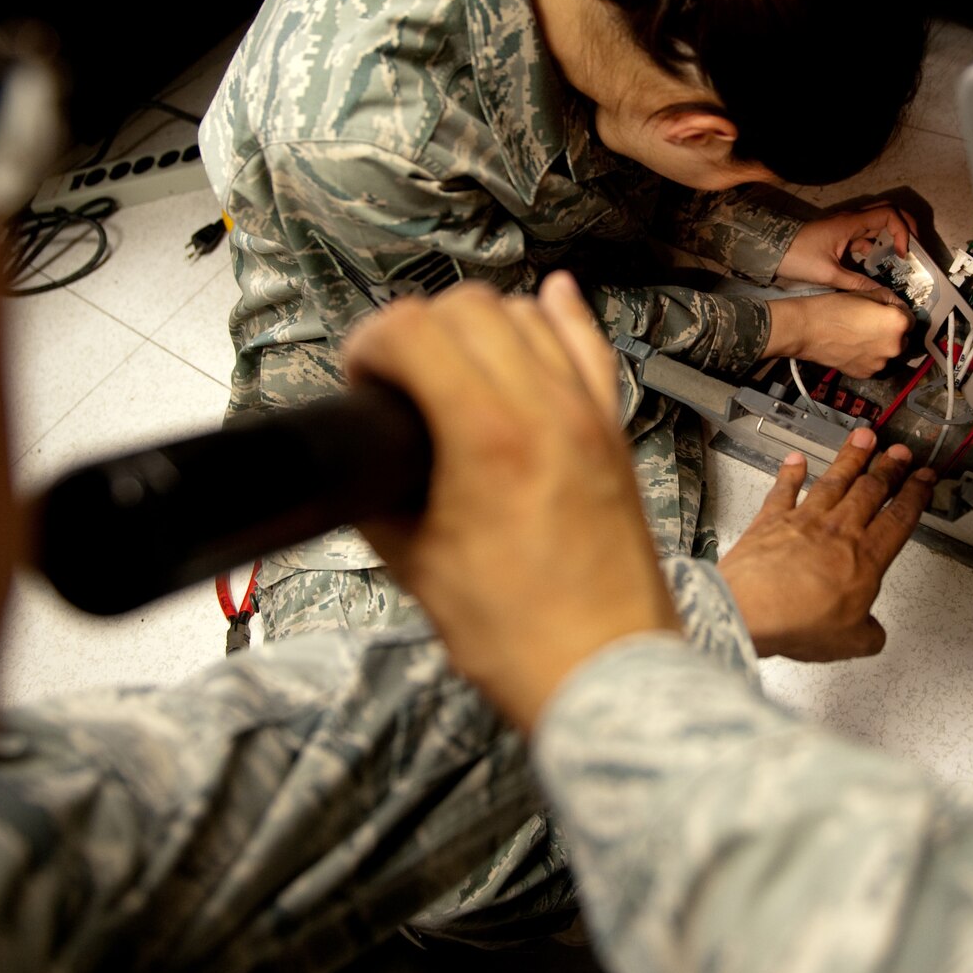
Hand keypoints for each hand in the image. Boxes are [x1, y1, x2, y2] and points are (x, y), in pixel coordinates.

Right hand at [343, 274, 677, 731]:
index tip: (359, 378)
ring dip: (479, 323)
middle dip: (417, 328)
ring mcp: (588, 415)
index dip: (369, 345)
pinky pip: (591, 347)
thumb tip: (359, 463)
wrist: (604, 672)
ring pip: (528, 315)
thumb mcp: (416, 567)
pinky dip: (562, 318)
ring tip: (452, 364)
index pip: (414, 331)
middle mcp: (546, 408)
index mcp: (488, 437)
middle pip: (469, 308)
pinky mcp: (613, 432)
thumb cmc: (518, 636)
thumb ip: (376, 498)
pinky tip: (547, 301)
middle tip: (396, 377)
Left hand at [720, 430, 933, 660]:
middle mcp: (838, 530)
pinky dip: (790, 472)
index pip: (899, 517)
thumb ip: (868, 634)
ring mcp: (803, 520)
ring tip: (864, 437)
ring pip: (834, 480)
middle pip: (871, 490)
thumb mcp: (850, 642)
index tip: (924, 477)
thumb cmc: (798, 622)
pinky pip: (783, 490)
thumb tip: (872, 634)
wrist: (749, 610)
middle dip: (889, 467)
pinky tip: (796, 459)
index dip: (916, 494)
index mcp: (866, 557)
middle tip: (900, 451)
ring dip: (851, 457)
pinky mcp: (770, 520)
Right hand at [765, 292, 911, 378]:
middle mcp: (894, 347)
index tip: (887, 311)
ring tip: (859, 336)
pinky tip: (852, 347)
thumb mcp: (865, 293)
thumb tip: (895, 304)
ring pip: (887, 353)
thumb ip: (888, 299)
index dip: (898, 313)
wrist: (807, 330)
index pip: (910, 319)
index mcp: (897, 323)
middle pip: (901, 339)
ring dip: (880, 346)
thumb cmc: (833, 309)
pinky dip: (867, 357)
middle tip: (871, 324)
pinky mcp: (866, 374)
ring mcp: (880, 363)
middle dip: (891, 332)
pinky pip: (873, 363)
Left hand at [777, 203, 917, 289]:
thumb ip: (858, 284)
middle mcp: (851, 220)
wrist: (772, 252)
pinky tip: (876, 267)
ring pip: (877, 223)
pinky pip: (864, 236)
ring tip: (899, 259)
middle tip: (914, 248)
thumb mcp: (829, 274)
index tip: (903, 253)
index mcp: (851, 223)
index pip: (889, 214)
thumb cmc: (798, 258)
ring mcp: (846, 226)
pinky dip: (875, 247)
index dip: (903, 231)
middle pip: (888, 211)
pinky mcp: (840, 236)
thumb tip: (883, 295)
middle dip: (905, 226)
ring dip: (890, 237)